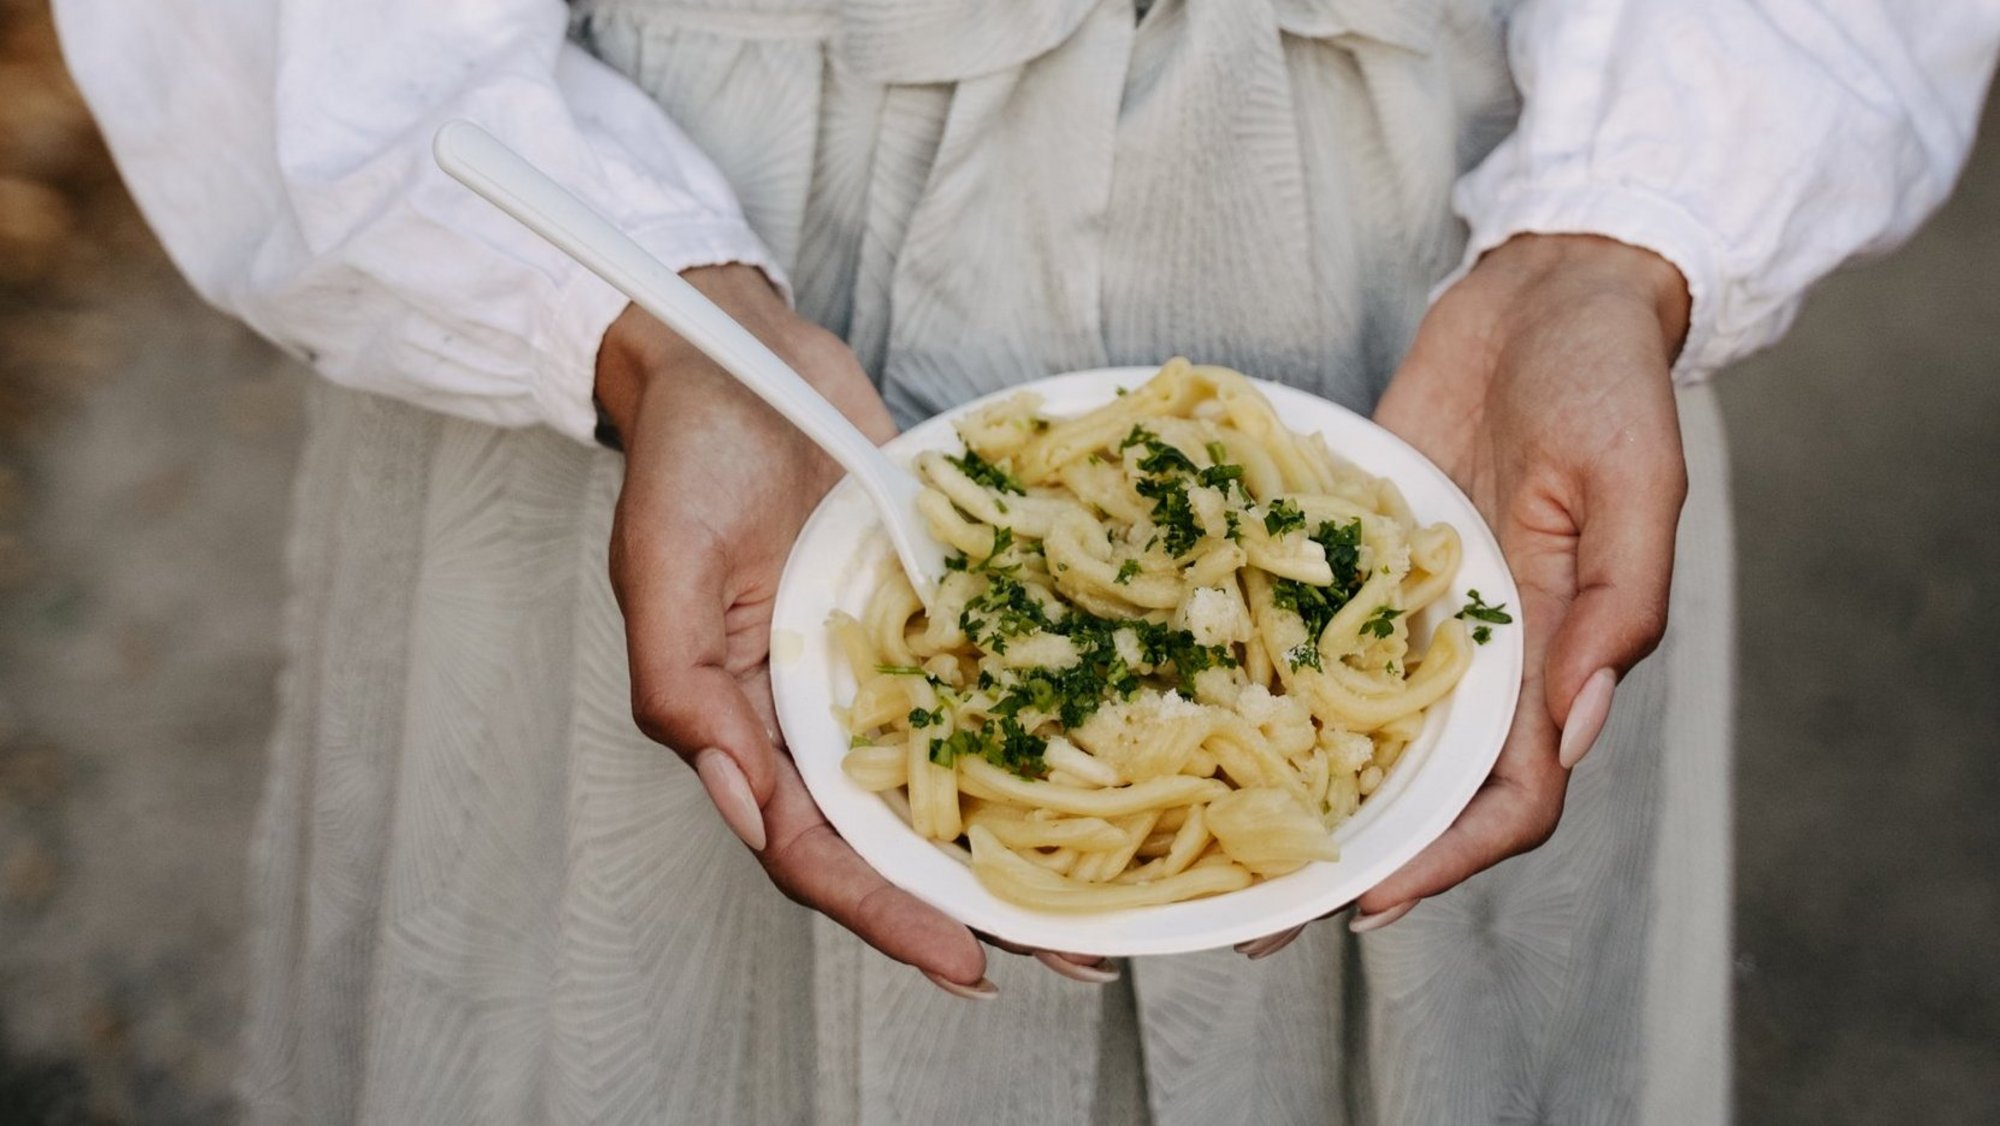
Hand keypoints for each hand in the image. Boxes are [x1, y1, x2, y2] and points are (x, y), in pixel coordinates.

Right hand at [599, 266, 1112, 995]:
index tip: (965, 963)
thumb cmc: (684, 456)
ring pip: (958, 780)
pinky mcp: (939, 612)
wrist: (740, 354)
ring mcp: (888, 669)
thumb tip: (738, 799)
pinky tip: (1119, 758)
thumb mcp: (660, 568)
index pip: (816, 851)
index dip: (887, 914)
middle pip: (901, 841)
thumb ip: (682, 689)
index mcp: (752, 725)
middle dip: (979, 907)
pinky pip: (994, 682)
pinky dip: (1049, 728)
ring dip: (1025, 843)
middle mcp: (825, 715)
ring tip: (1116, 899)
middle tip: (1078, 956)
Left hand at [1238, 234, 1690, 957]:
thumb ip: (1617, 600)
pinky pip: (1308, 637)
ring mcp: (1409, 614)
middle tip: (1251, 918)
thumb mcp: (1635, 480)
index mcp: (1555, 656)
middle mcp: (1476, 656)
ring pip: (1355, 733)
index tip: (1367, 900)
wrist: (1545, 294)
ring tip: (1205, 845)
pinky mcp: (1357, 561)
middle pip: (1417, 789)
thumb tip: (1581, 717)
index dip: (1446, 858)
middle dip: (1348, 857)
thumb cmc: (1608, 379)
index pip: (1510, 794)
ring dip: (1295, 794)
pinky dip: (1262, 685)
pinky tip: (1191, 714)